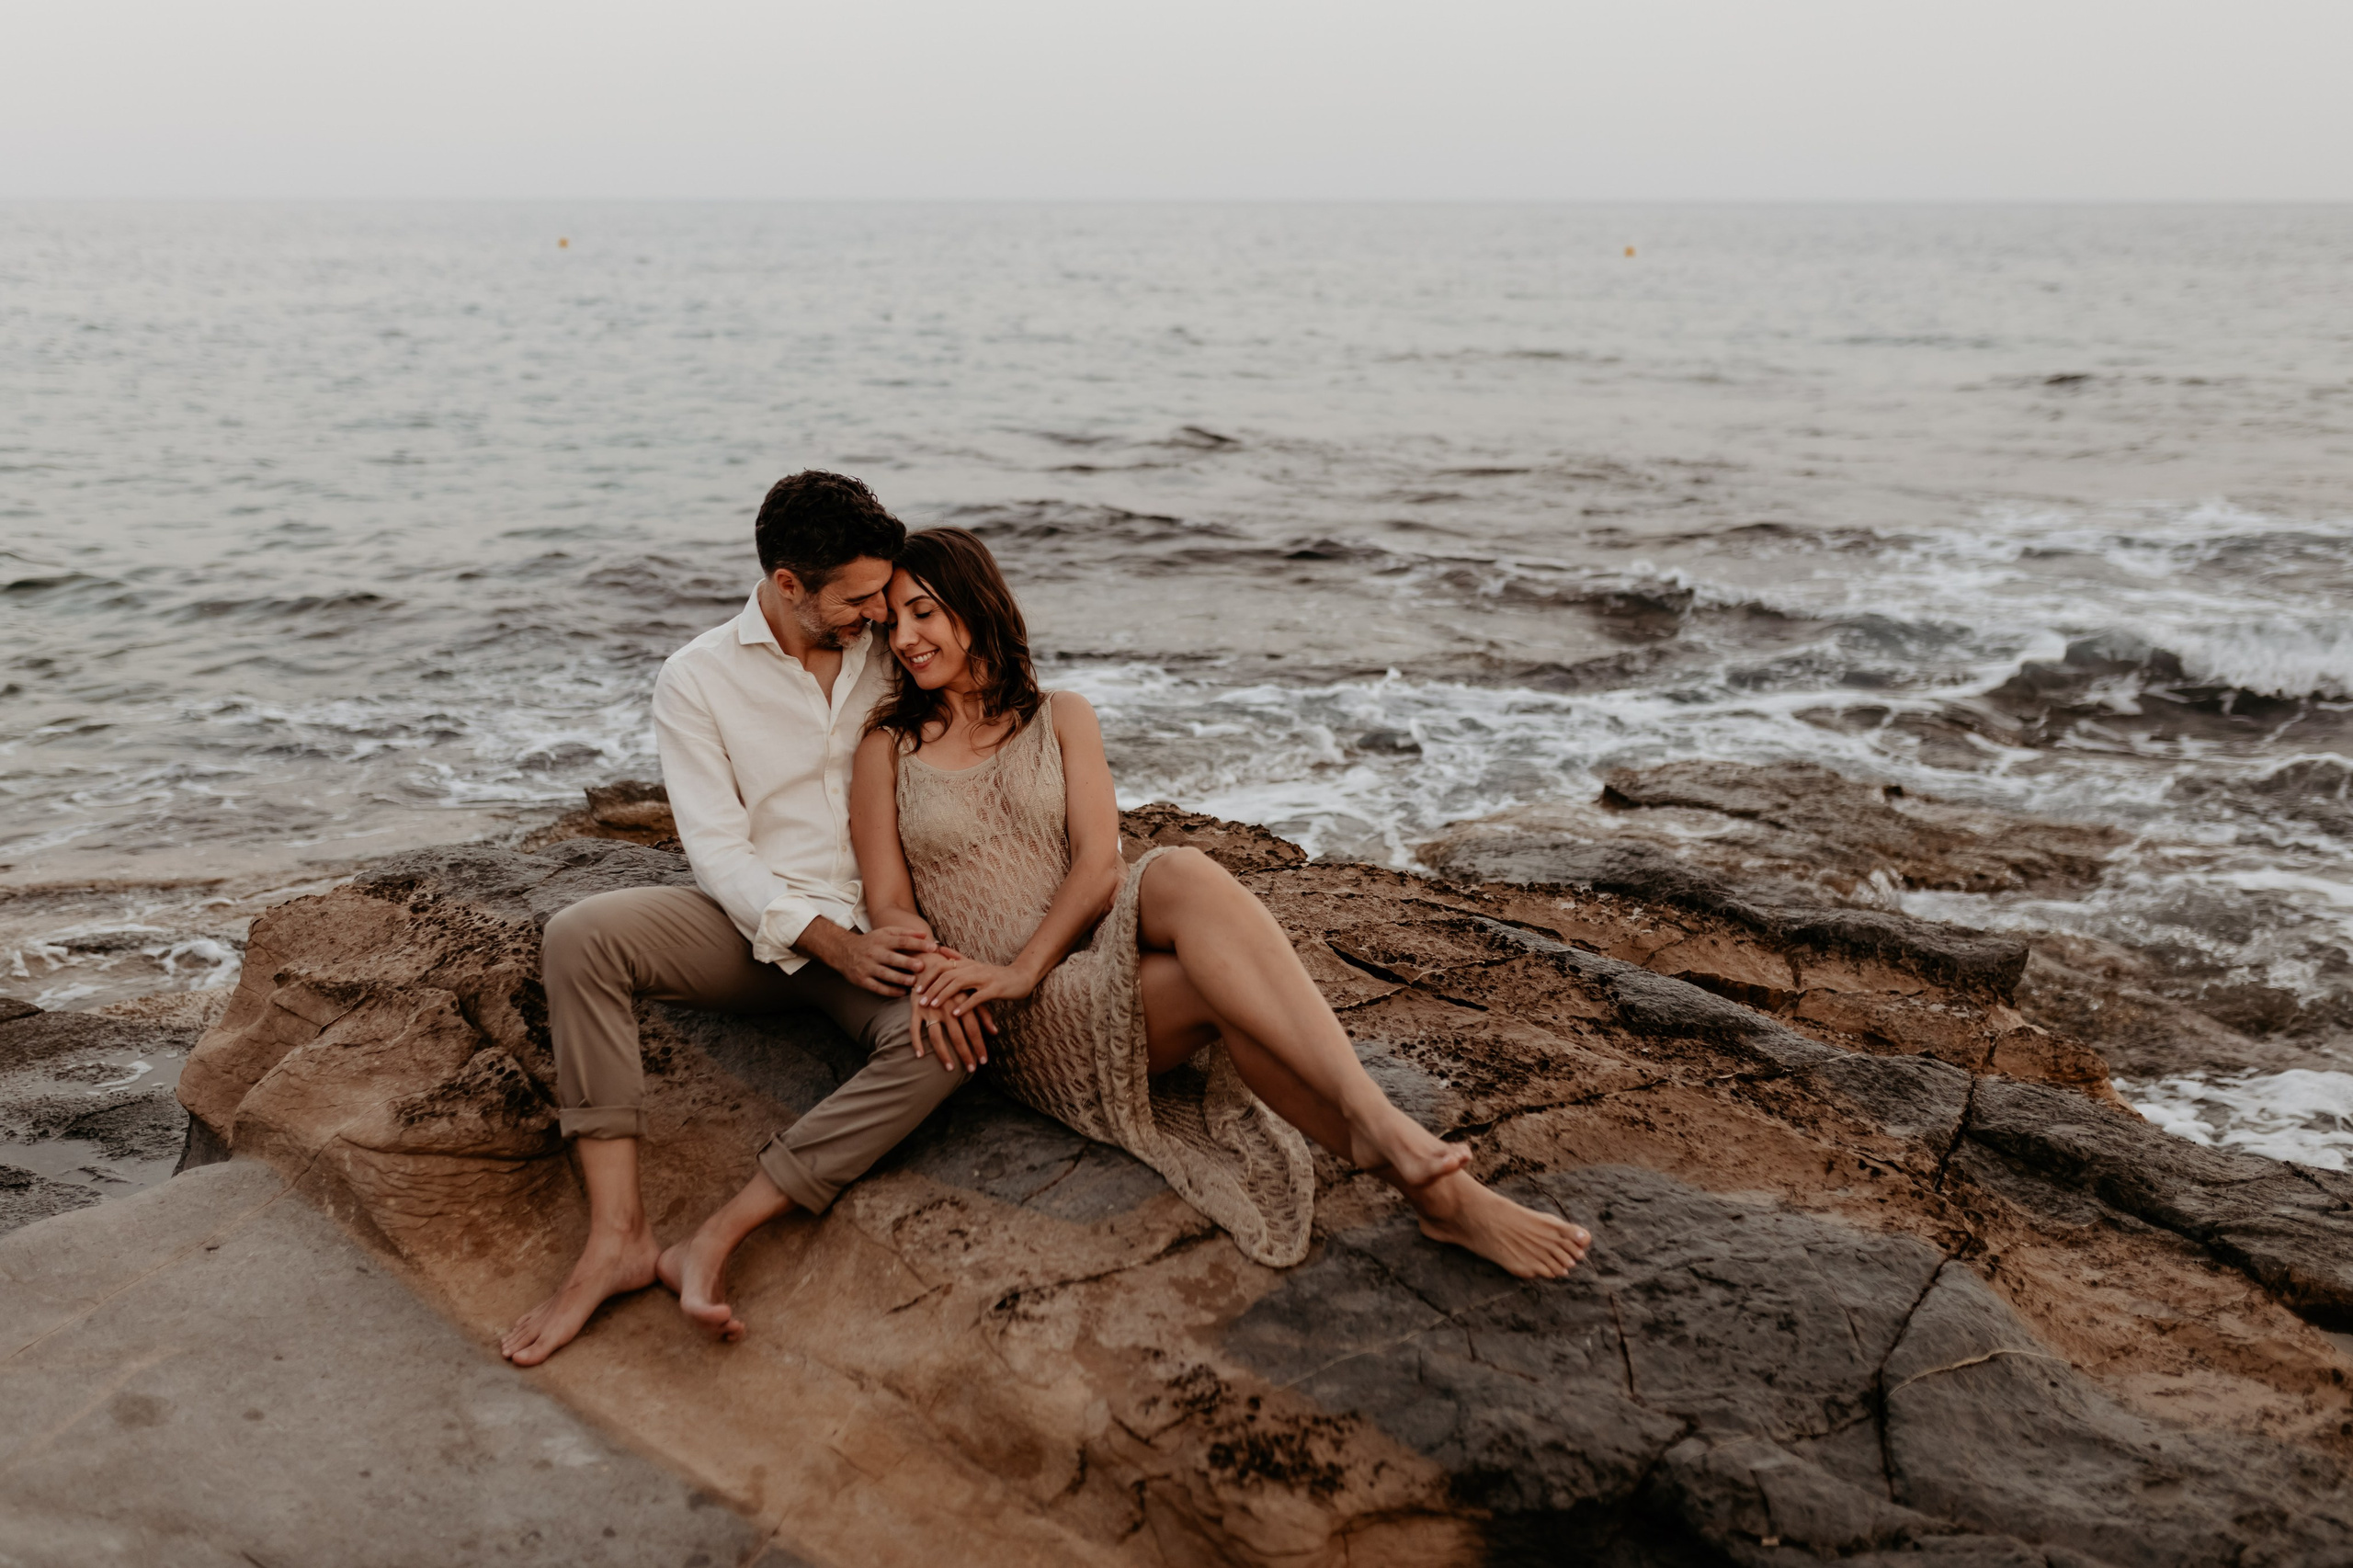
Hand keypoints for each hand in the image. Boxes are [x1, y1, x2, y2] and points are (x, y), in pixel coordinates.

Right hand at [805, 921, 935, 996]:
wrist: (844, 951)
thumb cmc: (871, 941)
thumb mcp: (885, 933)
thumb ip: (905, 933)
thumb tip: (925, 934)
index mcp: (882, 940)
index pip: (902, 941)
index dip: (918, 943)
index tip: (933, 947)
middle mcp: (874, 953)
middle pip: (893, 958)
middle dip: (907, 963)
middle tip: (922, 966)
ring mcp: (867, 967)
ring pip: (885, 974)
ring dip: (900, 979)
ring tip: (913, 982)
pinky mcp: (862, 980)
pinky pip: (877, 987)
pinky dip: (890, 991)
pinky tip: (902, 993)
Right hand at [908, 951, 991, 1071]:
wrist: (929, 963)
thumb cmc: (954, 982)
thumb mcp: (970, 994)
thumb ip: (983, 1013)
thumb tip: (995, 1032)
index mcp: (962, 1003)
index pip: (973, 1029)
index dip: (979, 1046)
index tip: (983, 1062)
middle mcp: (947, 1007)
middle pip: (958, 1036)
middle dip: (966, 1054)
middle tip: (972, 1069)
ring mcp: (930, 1009)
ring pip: (936, 1036)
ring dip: (943, 1054)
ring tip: (950, 1069)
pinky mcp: (915, 1009)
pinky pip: (914, 1028)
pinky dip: (916, 1042)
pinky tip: (920, 1056)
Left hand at [915, 958, 1035, 1019]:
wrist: (1021, 976)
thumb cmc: (996, 974)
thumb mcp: (974, 965)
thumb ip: (956, 958)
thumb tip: (939, 948)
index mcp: (967, 964)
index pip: (942, 966)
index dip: (928, 976)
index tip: (917, 988)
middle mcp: (973, 968)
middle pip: (947, 975)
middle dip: (932, 988)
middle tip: (920, 1000)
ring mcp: (985, 978)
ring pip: (959, 984)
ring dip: (944, 995)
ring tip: (932, 1006)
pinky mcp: (995, 988)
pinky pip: (977, 997)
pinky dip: (965, 1005)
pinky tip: (955, 1014)